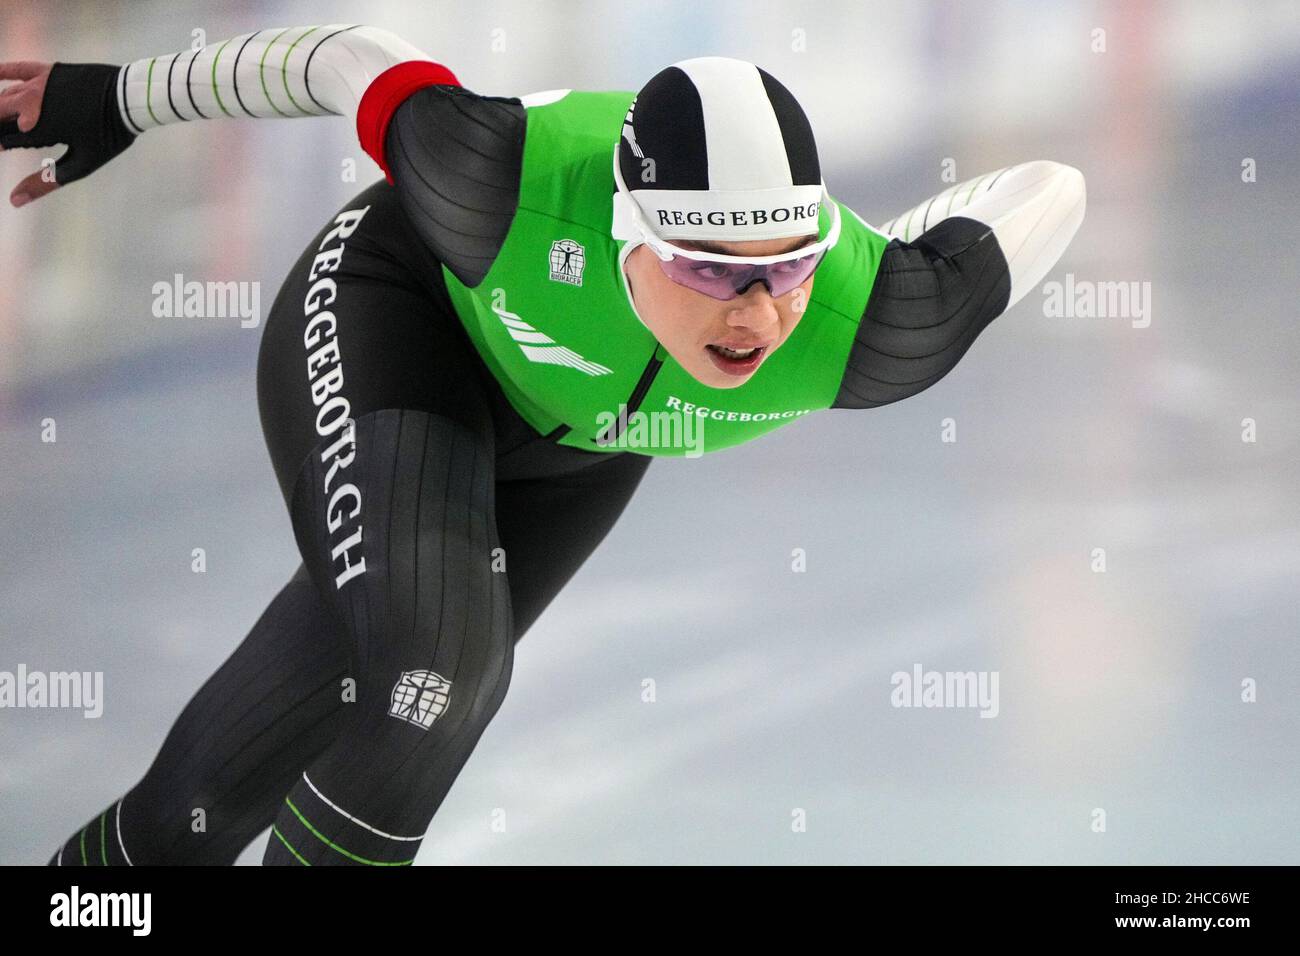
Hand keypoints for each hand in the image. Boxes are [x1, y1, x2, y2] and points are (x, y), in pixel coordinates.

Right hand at [0, 60, 136, 207]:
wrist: (130, 98)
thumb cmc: (109, 136)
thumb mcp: (81, 164)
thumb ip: (46, 181)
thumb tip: (15, 200)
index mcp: (40, 129)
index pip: (5, 139)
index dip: (2, 145)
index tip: (3, 150)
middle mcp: (33, 105)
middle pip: (1, 114)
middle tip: (6, 137)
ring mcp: (40, 86)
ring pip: (7, 96)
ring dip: (1, 108)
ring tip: (3, 118)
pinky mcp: (49, 71)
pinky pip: (19, 68)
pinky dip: (3, 72)